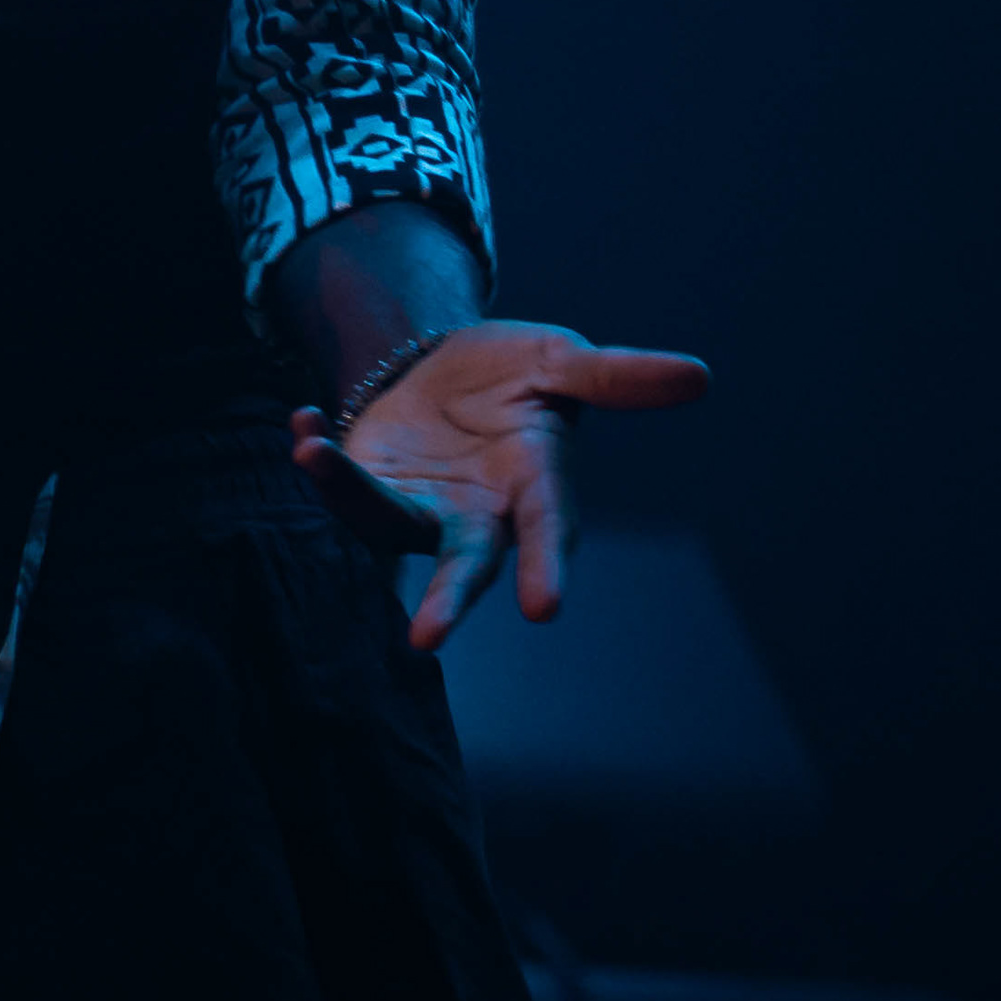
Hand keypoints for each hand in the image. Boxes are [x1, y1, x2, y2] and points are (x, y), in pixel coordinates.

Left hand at [288, 322, 708, 650]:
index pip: (546, 531)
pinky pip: (340, 486)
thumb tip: (699, 376)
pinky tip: (300, 423)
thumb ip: (617, 378)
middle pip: (463, 565)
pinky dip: (318, 459)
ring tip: (313, 453)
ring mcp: (420, 508)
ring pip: (383, 524)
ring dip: (346, 496)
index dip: (546, 566)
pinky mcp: (372, 489)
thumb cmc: (520, 375)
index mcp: (535, 487)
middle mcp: (478, 515)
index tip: (544, 608)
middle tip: (427, 637)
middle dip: (447, 598)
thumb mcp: (564, 363)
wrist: (449, 364)